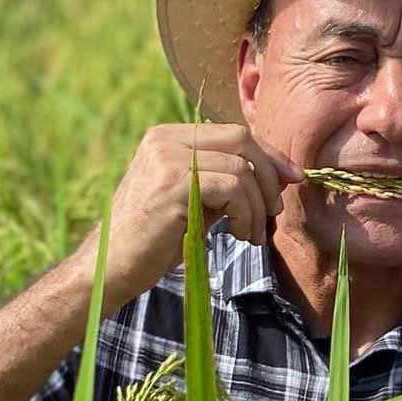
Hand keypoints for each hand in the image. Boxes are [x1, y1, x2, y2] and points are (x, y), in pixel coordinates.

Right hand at [71, 123, 302, 310]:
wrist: (111, 267)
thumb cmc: (154, 240)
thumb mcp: (194, 199)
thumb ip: (225, 180)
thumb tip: (278, 174)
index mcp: (169, 136)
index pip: (234, 133)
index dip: (268, 156)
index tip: (291, 180)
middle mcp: (165, 139)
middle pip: (241, 140)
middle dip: (269, 176)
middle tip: (274, 212)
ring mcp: (166, 159)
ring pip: (241, 169)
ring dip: (257, 207)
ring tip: (250, 235)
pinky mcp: (172, 185)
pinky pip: (232, 189)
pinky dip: (245, 214)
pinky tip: (238, 235)